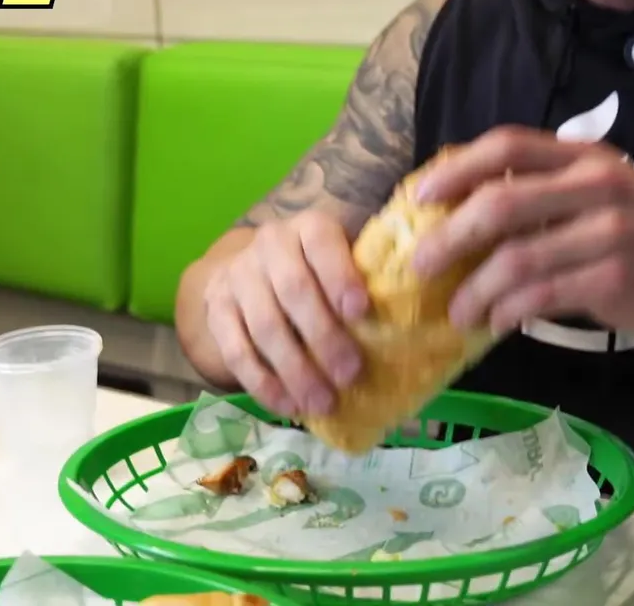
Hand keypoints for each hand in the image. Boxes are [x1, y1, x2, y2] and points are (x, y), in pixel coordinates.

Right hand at [203, 211, 367, 416]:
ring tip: (323, 402)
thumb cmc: (318, 272)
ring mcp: (237, 276)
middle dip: (324, 336)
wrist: (252, 267)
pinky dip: (263, 383)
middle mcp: (269, 244)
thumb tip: (417, 321)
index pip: (322, 243)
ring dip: (295, 369)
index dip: (340, 276)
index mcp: (308, 227)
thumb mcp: (342, 261)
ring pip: (265, 326)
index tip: (361, 311)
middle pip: (294, 290)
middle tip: (350, 374)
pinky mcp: (216, 309)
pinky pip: (235, 351)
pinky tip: (288, 406)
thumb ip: (371, 280)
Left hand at [411, 127, 633, 340]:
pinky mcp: (617, 280)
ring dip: (474, 291)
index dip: (454, 168)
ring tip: (456, 313)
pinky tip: (496, 323)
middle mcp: (597, 186)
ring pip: (516, 259)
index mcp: (586, 158)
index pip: (507, 145)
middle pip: (500, 202)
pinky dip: (508, 313)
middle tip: (419, 267)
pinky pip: (541, 296)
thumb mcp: (609, 192)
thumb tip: (467, 214)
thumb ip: (550, 193)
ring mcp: (610, 232)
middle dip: (448, 237)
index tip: (418, 196)